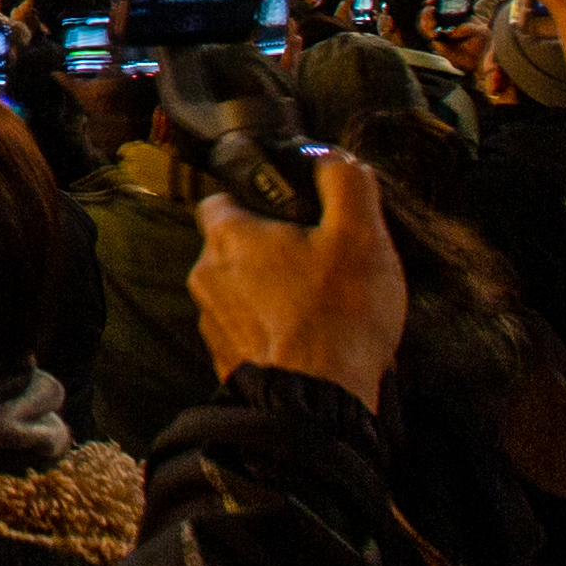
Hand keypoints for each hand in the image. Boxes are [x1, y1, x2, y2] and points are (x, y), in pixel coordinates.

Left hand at [196, 169, 405, 408]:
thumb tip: (335, 162)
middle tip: (316, 262)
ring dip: (270, 294)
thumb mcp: (360, 236)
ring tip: (318, 306)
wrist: (318, 404)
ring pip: (239, 293)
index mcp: (227, 237)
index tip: (289, 212)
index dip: (253, 200)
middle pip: (232, 248)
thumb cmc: (337, 314)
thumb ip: (346, 186)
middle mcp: (206, 276)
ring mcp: (212, 323)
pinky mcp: (225, 362)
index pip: (220, 200)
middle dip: (268, 252)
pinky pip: (247, 333)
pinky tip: (309, 340)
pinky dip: (271, 331)